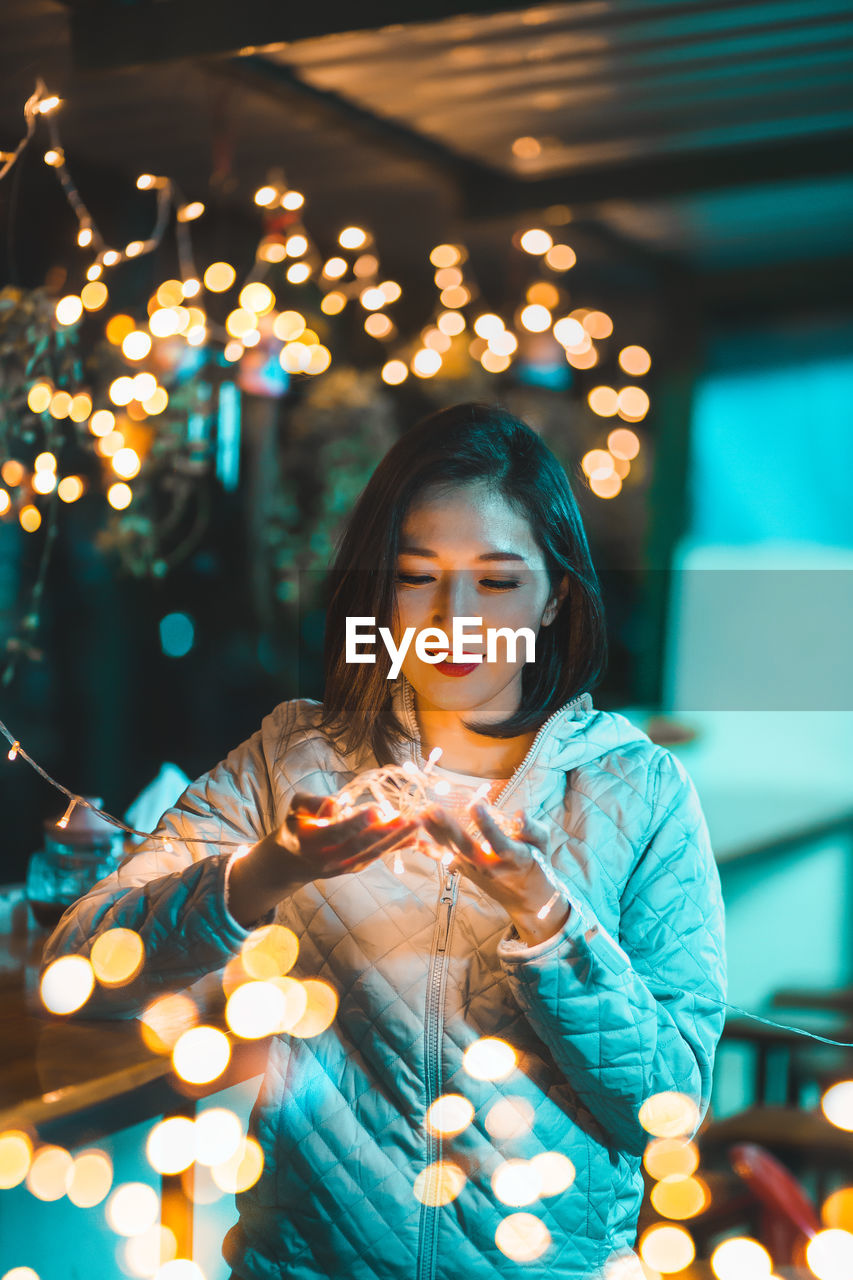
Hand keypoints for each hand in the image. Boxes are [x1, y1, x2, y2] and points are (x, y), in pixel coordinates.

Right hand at [227, 791, 417, 927]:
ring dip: (396, 840)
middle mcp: (328, 859)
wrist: (291, 861)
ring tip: (416, 825)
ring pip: (372, 854)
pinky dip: (395, 848)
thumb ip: (311, 803)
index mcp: (310, 841)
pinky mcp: (354, 869)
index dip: (357, 823)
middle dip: (385, 833)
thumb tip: (335, 804)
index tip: (376, 809)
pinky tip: (413, 838)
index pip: (337, 833)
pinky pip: (377, 858)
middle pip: (360, 847)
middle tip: (407, 818)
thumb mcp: (295, 809)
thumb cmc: (295, 826)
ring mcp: (343, 867)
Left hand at [419, 801, 570, 944]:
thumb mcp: (543, 845)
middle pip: (466, 847)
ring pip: (451, 850)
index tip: (475, 803)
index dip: (487, 824)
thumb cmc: (536, 863)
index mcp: (513, 858)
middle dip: (448, 828)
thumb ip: (532, 828)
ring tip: (420, 814)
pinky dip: (429, 849)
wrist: (527, 898)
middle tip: (432, 809)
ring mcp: (474, 870)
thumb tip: (519, 814)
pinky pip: (444, 858)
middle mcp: (490, 866)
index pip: (499, 841)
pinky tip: (413, 839)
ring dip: (434, 833)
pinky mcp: (464, 870)